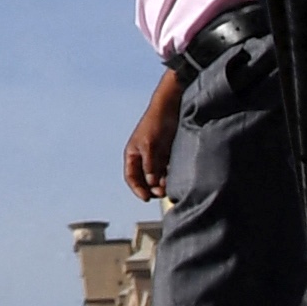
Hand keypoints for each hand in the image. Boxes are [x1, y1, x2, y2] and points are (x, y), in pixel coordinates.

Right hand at [125, 66, 186, 205]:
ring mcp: (155, 155)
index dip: (137, 189)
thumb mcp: (150, 145)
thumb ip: (150, 165)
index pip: (131, 177)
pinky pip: (166, 170)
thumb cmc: (156, 124)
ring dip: (161, 184)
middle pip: (144, 179)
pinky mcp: (167, 153)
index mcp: (132, 154)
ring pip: (156, 176)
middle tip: (162, 193)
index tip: (147, 198)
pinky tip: (175, 179)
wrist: (170, 107)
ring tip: (169, 187)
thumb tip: (151, 183)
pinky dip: (169, 176)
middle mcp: (142, 157)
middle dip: (151, 188)